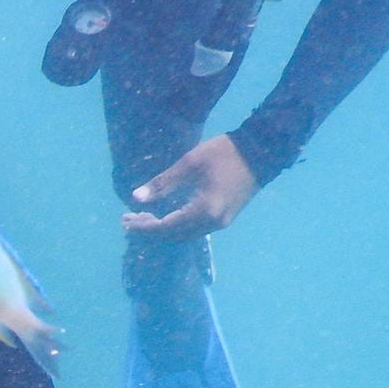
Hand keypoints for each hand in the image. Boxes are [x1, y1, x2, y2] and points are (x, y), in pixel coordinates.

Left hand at [121, 134, 257, 239]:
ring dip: (161, 230)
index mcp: (204, 210)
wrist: (263, 151)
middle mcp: (212, 223)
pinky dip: (175, 227)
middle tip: (128, 220)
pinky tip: (163, 218)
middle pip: (172, 236)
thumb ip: (163, 183)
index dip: (143, 227)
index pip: (165, 227)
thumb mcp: (190, 163)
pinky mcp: (224, 219)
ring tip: (141, 219)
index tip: (125, 221)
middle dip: (148, 231)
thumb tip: (135, 198)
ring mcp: (220, 223)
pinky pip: (193, 230)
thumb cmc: (225, 153)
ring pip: (183, 236)